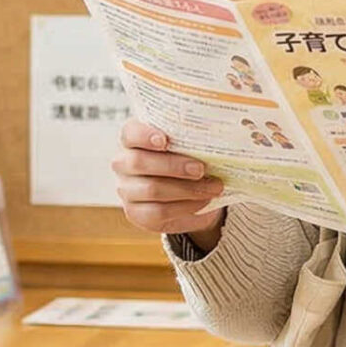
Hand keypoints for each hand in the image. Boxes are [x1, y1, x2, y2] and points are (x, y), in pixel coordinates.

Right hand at [111, 120, 225, 243]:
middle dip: (173, 165)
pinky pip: (159, 211)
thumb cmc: (189, 159)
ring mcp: (127, 190)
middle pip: (139, 162)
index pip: (130, 133)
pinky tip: (203, 201)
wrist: (191, 194)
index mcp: (133, 140)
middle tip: (200, 169)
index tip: (164, 140)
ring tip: (213, 187)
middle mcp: (124, 164)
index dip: (144, 135)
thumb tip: (222, 133)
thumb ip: (194, 137)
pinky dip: (186, 206)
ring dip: (187, 189)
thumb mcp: (190, 144)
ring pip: (152, 189)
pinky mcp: (137, 213)